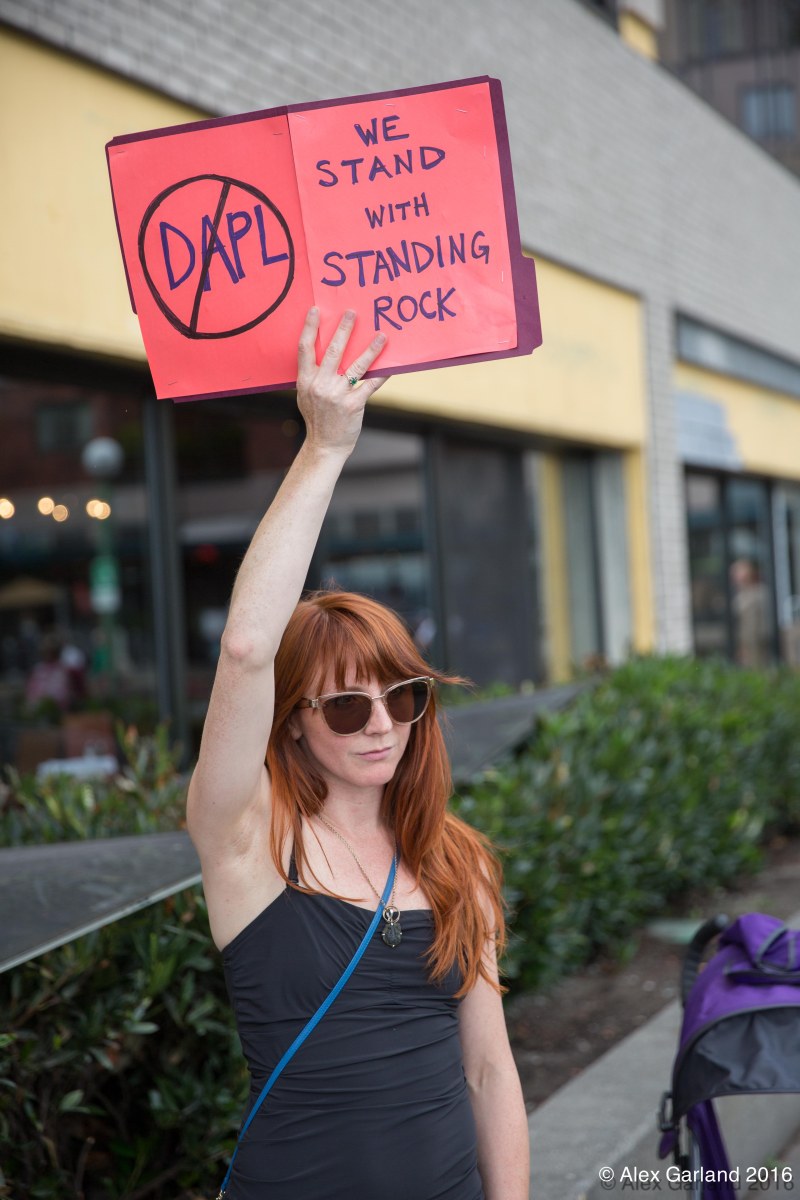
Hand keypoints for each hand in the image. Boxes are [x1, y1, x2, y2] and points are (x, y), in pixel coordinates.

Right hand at [296, 308, 388, 456]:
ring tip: (381, 335)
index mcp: (305, 380)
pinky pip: (371, 384)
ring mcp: (337, 395)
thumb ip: (312, 374)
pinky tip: (392, 365)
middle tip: (352, 312)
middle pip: (333, 351)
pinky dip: (382, 374)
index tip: (316, 310)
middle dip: (344, 330)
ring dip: (370, 349)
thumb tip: (322, 350)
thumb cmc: (317, 417)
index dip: (310, 327)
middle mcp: (320, 385)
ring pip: (356, 366)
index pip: (305, 348)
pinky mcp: (353, 404)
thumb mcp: (306, 394)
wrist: (325, 445)